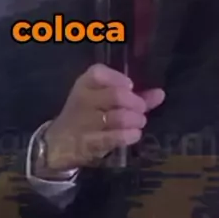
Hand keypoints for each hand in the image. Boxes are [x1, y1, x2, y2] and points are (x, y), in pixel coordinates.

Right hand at [41, 64, 164, 173]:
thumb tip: (160, 94)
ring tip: (139, 122)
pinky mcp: (88, 143)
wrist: (58, 143)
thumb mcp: (105, 101)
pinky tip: (134, 134)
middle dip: (135, 102)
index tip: (130, 86)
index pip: (98, 73)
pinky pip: (112, 138)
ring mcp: (85, 123)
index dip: (117, 79)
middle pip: (115, 95)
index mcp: (85, 85)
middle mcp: (83, 100)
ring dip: (135, 119)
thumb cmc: (87, 116)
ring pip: (118, 117)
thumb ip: (134, 96)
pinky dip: (128, 135)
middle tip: (141, 109)